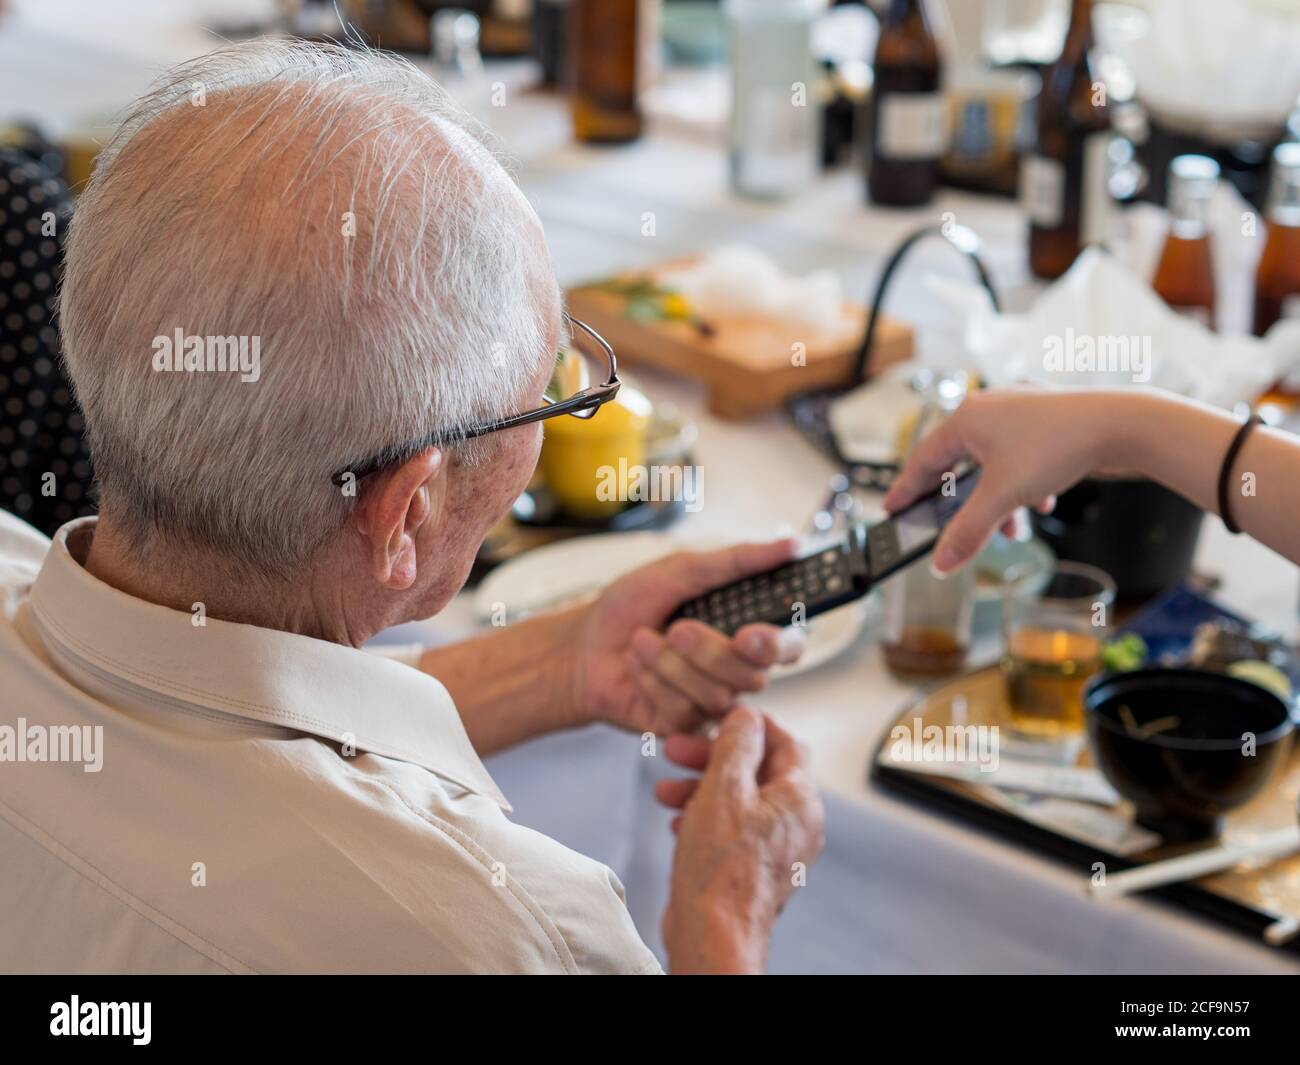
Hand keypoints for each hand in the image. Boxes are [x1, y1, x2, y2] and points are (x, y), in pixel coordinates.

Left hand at [576, 541, 807, 735]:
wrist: (582, 644)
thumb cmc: (632, 605)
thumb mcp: (682, 570)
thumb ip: (738, 561)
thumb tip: (792, 545)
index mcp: (744, 631)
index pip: (790, 645)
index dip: (779, 645)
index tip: (749, 634)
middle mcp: (735, 670)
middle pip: (755, 676)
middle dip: (711, 652)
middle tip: (678, 629)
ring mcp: (711, 701)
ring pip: (718, 695)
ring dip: (671, 663)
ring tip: (642, 640)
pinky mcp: (683, 726)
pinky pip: (685, 711)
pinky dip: (653, 681)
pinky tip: (636, 665)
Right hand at [656, 707, 823, 973]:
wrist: (713, 935)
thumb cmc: (720, 869)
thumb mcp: (723, 788)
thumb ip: (737, 745)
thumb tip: (747, 717)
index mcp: (798, 799)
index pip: (786, 743)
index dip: (751, 725)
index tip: (721, 719)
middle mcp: (795, 824)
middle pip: (757, 771)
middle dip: (712, 758)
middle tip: (677, 750)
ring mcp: (776, 850)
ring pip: (740, 801)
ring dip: (701, 788)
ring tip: (665, 791)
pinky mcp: (754, 870)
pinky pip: (733, 830)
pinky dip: (706, 818)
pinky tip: (678, 823)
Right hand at [883, 386, 1138, 573]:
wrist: (1122, 425)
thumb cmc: (1059, 445)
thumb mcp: (1003, 497)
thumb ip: (968, 532)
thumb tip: (942, 561)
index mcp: (967, 417)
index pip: (923, 459)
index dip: (907, 489)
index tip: (895, 509)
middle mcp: (989, 407)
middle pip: (961, 464)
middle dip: (967, 504)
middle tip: (958, 527)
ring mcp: (1019, 411)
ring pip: (995, 464)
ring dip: (1000, 500)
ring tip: (1012, 526)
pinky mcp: (1047, 419)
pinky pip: (1021, 458)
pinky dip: (1024, 484)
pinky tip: (1041, 498)